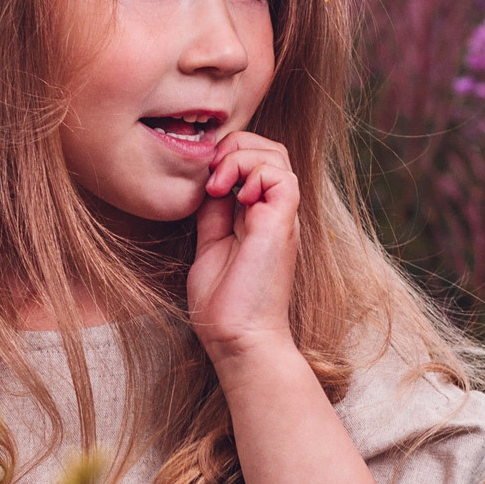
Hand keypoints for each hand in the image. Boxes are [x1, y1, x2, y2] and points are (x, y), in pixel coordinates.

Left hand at [187, 130, 299, 364]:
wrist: (237, 336)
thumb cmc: (223, 303)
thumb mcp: (210, 244)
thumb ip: (213, 214)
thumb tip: (207, 185)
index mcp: (259, 215)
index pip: (253, 161)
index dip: (226, 156)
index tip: (201, 179)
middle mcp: (274, 211)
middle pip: (268, 149)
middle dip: (233, 147)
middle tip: (209, 175)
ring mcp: (281, 216)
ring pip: (276, 154)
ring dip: (240, 157)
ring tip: (217, 185)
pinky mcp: (283, 223)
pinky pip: (281, 175)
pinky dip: (254, 172)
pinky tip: (234, 196)